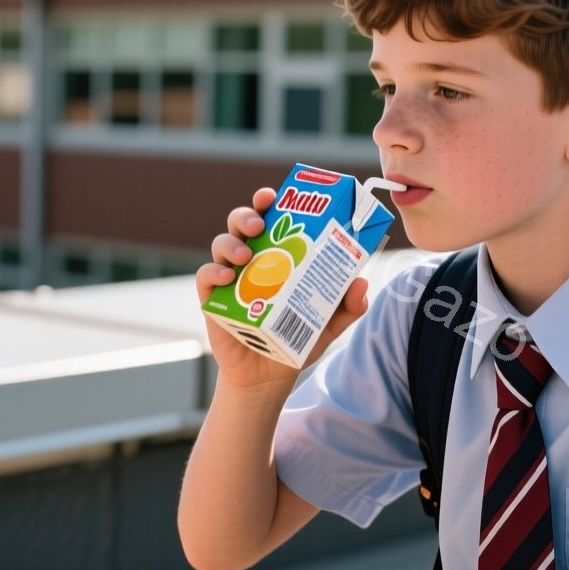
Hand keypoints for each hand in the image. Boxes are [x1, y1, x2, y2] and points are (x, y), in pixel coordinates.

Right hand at [195, 187, 370, 389]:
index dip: (269, 202)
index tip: (274, 195)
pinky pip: (206, 276)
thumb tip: (361, 283)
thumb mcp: (329, 322)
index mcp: (277, 254)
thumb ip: (348, 306)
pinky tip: (228, 277)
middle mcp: (251, 259)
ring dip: (231, 243)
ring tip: (245, 255)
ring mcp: (230, 277)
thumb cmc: (297, 338)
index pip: (270, 218)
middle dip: (247, 214)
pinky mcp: (213, 299)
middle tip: (259, 222)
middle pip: (241, 223)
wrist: (271, 374)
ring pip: (221, 243)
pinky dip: (214, 271)